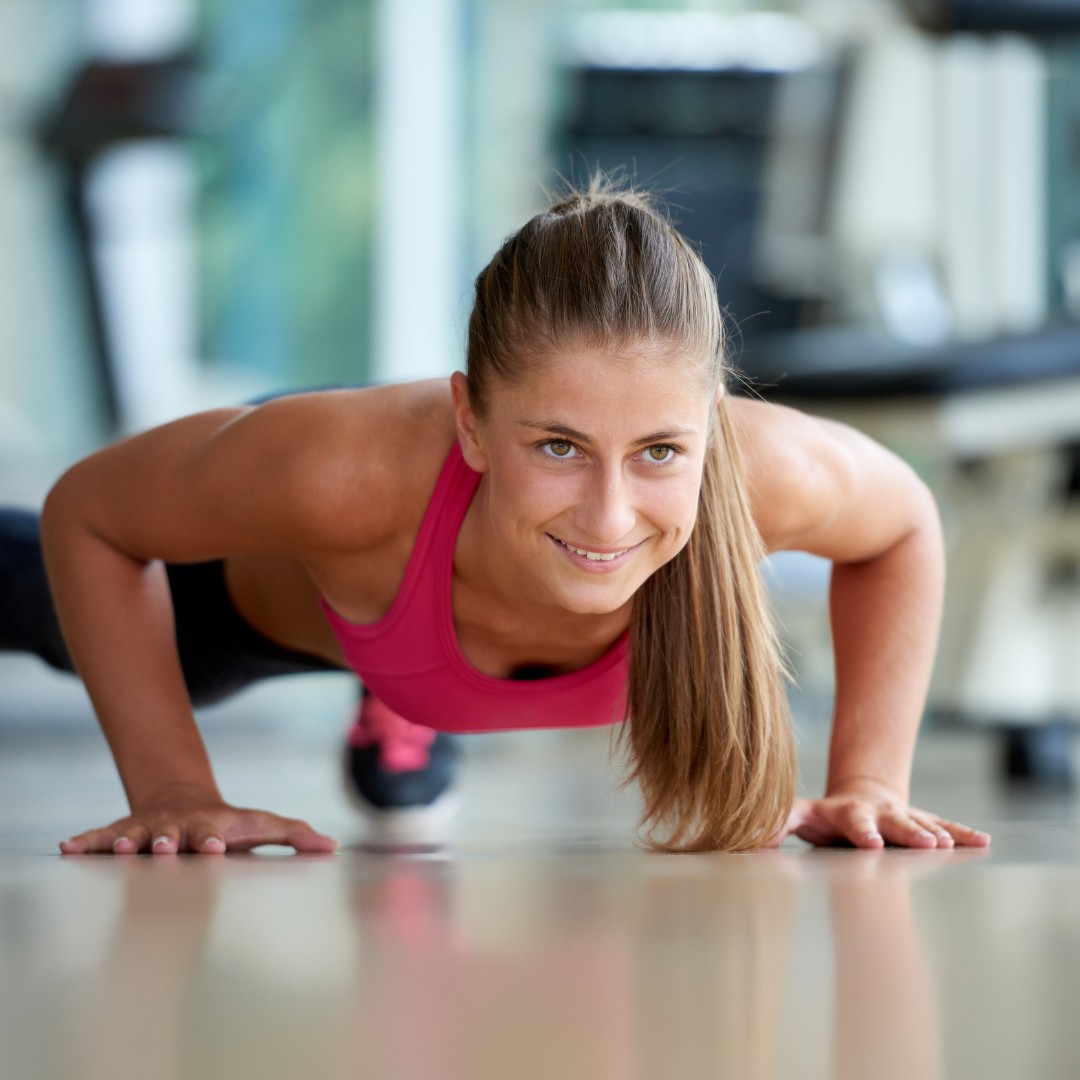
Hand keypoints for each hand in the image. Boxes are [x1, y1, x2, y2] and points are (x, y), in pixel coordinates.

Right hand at [59, 784, 338, 854]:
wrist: (183, 798)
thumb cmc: (230, 822)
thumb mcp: (262, 825)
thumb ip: (296, 836)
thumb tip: (334, 847)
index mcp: (210, 828)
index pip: (212, 835)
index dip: (213, 842)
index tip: (213, 848)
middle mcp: (177, 828)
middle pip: (171, 835)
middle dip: (166, 842)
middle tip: (163, 849)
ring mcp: (148, 830)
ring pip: (133, 836)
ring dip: (124, 843)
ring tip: (114, 850)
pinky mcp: (123, 832)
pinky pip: (99, 837)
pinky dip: (84, 842)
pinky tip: (64, 848)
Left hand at [769, 777, 990, 849]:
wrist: (862, 790)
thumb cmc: (826, 814)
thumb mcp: (800, 815)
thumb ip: (779, 824)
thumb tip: (754, 840)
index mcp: (847, 813)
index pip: (853, 822)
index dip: (862, 831)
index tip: (871, 844)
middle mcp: (878, 812)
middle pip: (894, 822)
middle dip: (908, 833)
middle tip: (926, 846)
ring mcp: (902, 816)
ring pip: (921, 824)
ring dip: (937, 834)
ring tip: (950, 846)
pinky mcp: (923, 821)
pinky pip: (945, 827)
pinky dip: (962, 834)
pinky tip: (983, 843)